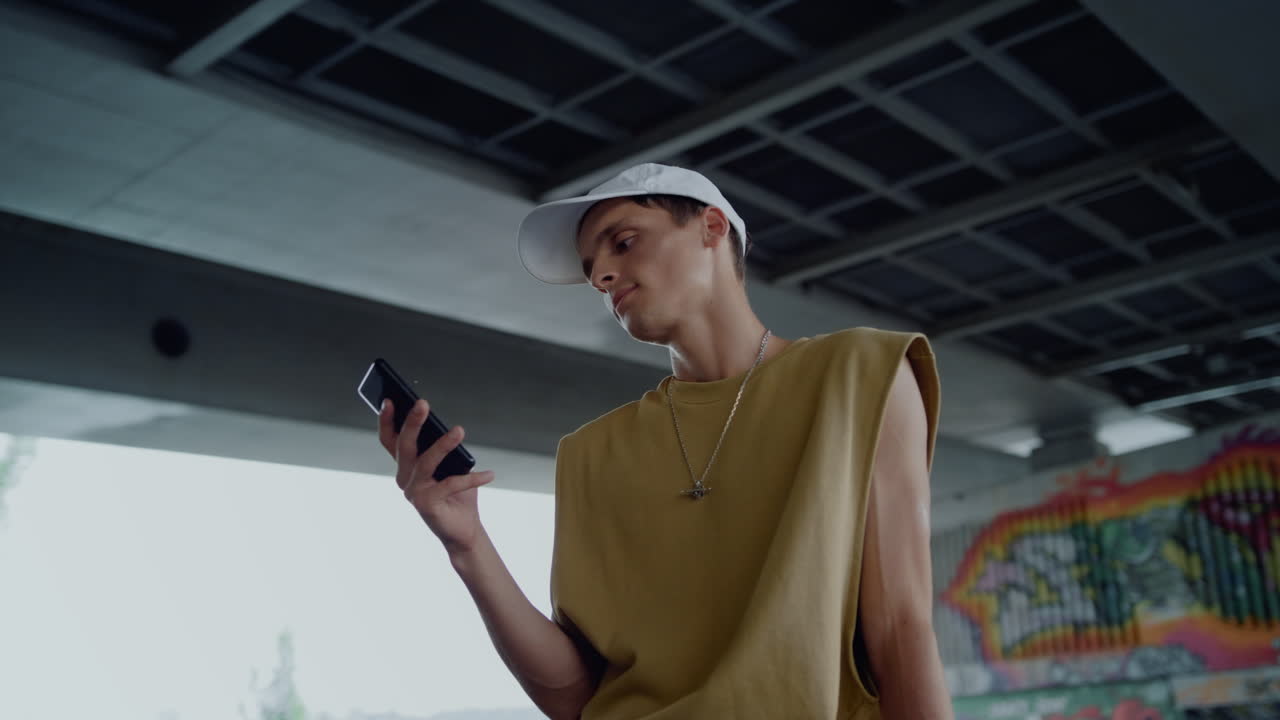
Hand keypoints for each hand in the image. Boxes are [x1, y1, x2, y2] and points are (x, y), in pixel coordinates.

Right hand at [378, 398, 494, 555]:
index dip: (386, 420)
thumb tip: (446, 428)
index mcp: (406, 466)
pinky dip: (472, 479)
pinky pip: (450, 485)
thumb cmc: (457, 494)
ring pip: (425, 463)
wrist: (464, 529)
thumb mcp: (451, 466)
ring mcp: (413, 492)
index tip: (389, 399)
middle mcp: (404, 478)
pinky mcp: (426, 505)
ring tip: (459, 430)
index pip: (390, 440)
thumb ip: (443, 449)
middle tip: (422, 403)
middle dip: (412, 423)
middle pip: (404, 446)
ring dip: (443, 445)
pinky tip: (489, 474)